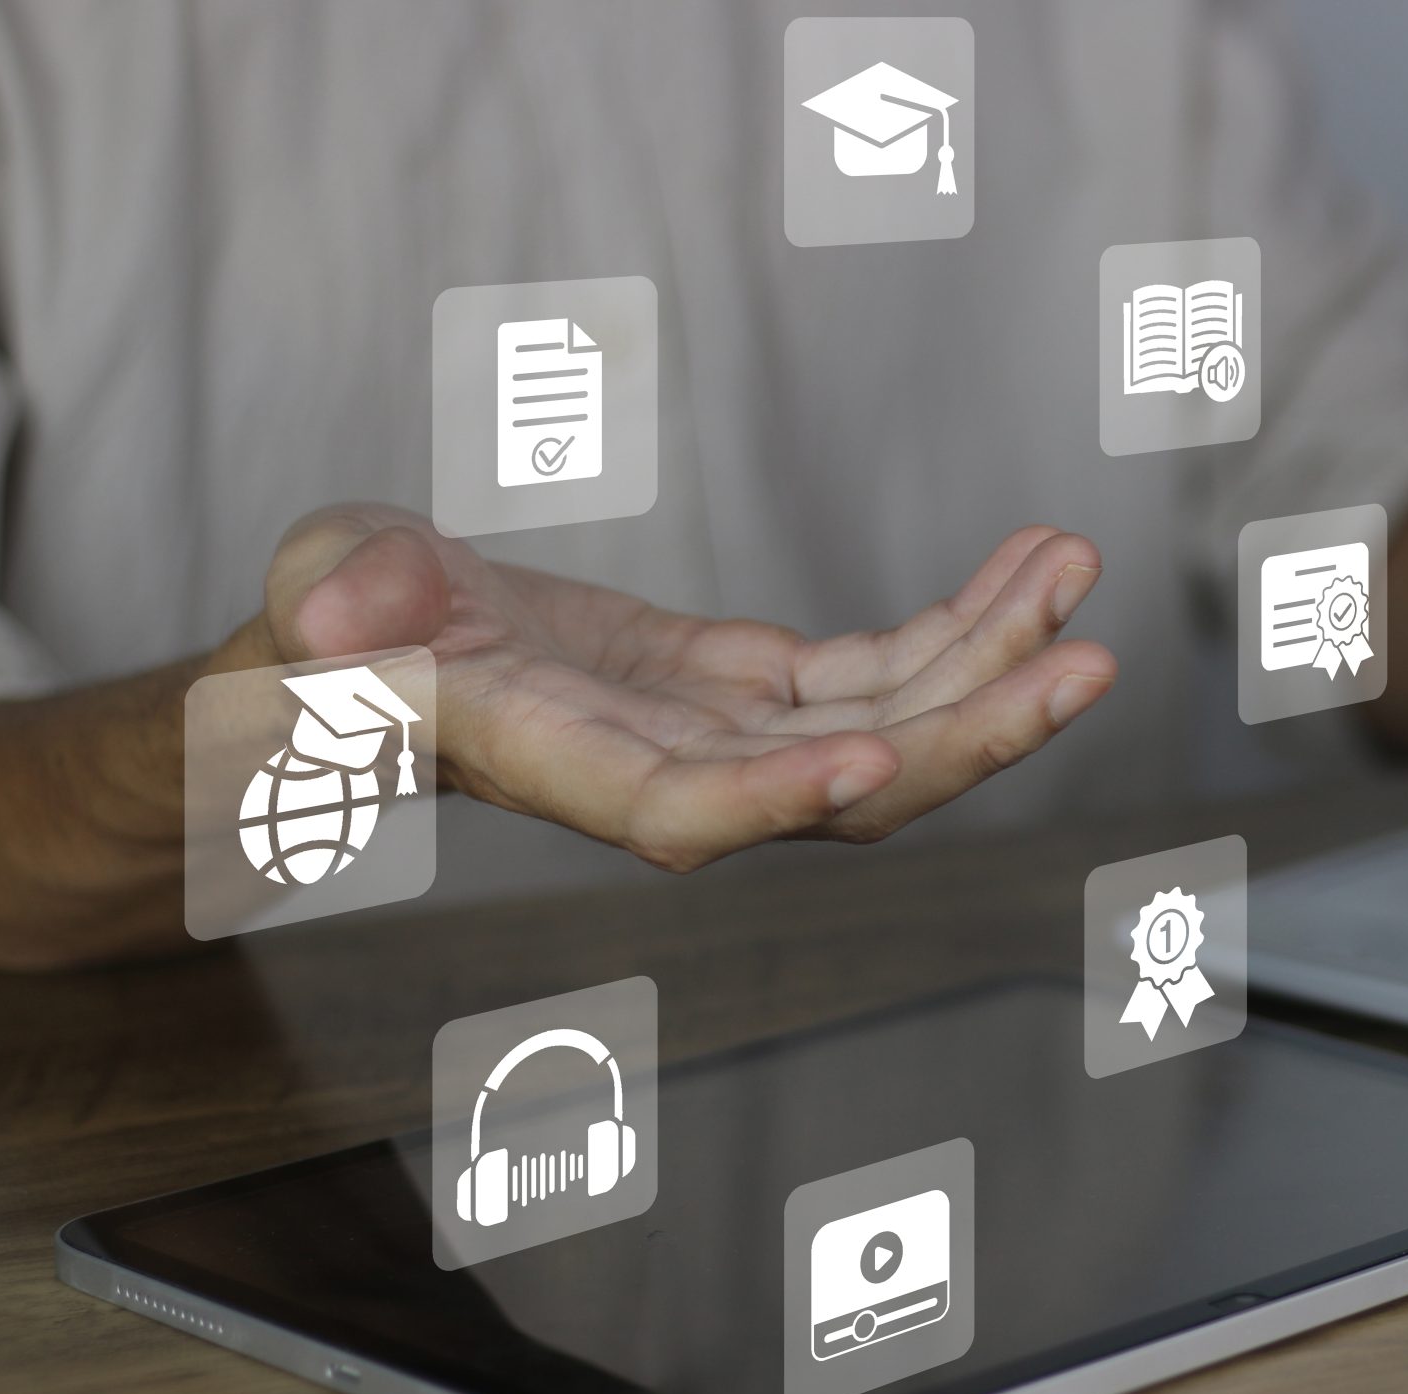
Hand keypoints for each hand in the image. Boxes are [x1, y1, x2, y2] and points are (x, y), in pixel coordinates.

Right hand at [254, 505, 1115, 871]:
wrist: (392, 658)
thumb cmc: (339, 640)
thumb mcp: (323, 599)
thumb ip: (339, 605)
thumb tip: (340, 613)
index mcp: (570, 767)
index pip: (683, 812)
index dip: (775, 798)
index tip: (871, 759)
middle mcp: (676, 775)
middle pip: (847, 789)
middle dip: (970, 734)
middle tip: (1085, 665)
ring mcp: (735, 737)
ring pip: (896, 724)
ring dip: (996, 659)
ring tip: (1077, 572)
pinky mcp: (765, 689)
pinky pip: (887, 667)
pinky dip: (964, 621)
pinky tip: (1032, 566)